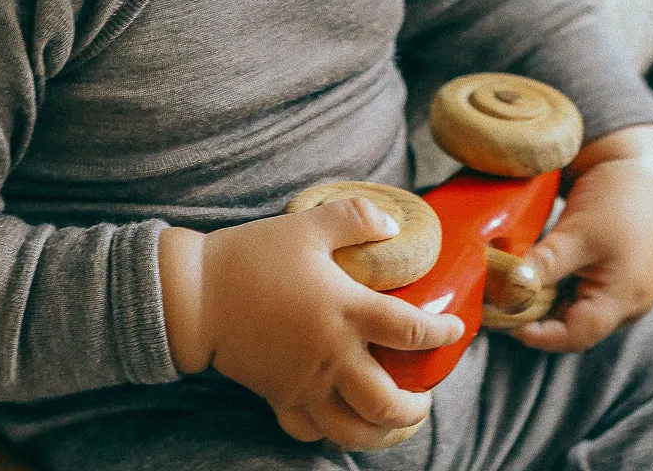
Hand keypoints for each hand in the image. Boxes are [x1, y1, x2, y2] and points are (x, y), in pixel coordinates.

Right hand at [159, 199, 463, 448]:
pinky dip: (329, 433)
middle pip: (387, 403)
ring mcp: (305, 382)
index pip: (410, 330)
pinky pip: (309, 430)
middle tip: (426, 397)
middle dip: (416, 408)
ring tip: (395, 422)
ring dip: (382, 433)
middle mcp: (331, 355)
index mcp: (345, 311)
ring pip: (353, 429)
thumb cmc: (253, 256)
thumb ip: (354, 218)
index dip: (441, 332)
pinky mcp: (278, 395)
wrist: (196, 294)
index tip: (455, 329)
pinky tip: (338, 421)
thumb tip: (391, 223)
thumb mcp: (308, 225)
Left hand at [511, 124, 652, 352]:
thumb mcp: (577, 233)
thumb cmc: (615, 197)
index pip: (577, 334)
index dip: (539, 333)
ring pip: (578, 307)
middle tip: (501, 303)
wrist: (635, 160)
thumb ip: (546, 265)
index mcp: (626, 298)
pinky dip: (558, 285)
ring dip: (546, 301)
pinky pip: (584, 290)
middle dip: (539, 317)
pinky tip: (534, 273)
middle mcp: (629, 300)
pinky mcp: (616, 270)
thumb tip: (509, 289)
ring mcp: (624, 285)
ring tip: (512, 288)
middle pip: (577, 324)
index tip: (503, 320)